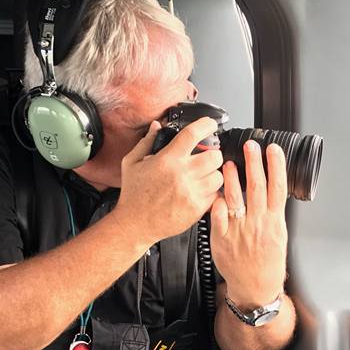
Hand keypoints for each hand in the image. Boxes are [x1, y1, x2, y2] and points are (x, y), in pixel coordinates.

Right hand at [113, 117, 223, 246]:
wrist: (135, 224)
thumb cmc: (133, 195)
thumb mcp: (131, 163)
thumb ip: (146, 142)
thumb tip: (156, 126)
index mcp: (167, 160)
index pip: (193, 134)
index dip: (206, 125)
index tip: (210, 124)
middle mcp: (182, 175)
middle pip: (214, 156)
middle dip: (212, 155)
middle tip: (205, 158)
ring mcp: (191, 193)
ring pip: (218, 176)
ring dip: (212, 174)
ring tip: (202, 177)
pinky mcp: (197, 209)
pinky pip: (215, 195)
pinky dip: (210, 192)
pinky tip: (198, 191)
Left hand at [210, 142, 287, 306]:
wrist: (256, 287)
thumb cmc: (267, 261)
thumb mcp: (279, 234)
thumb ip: (272, 211)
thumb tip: (271, 187)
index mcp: (274, 221)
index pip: (277, 187)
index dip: (276, 166)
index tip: (273, 149)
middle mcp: (257, 224)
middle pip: (256, 188)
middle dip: (254, 163)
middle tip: (250, 145)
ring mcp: (239, 231)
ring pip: (235, 200)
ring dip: (232, 179)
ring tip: (227, 162)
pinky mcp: (222, 240)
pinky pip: (218, 219)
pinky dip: (217, 205)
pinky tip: (215, 192)